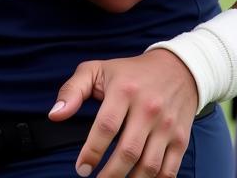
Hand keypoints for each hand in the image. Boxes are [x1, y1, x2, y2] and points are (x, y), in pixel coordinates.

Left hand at [49, 49, 198, 176]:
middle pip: (127, 152)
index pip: (106, 127)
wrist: (177, 68)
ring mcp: (167, 125)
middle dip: (109, 175)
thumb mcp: (97, 70)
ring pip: (149, 166)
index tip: (81, 169)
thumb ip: (72, 90)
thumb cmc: (130, 72)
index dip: (92, 152)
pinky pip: (169, 170)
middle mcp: (148, 108)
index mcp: (124, 90)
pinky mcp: (181, 138)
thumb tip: (55, 115)